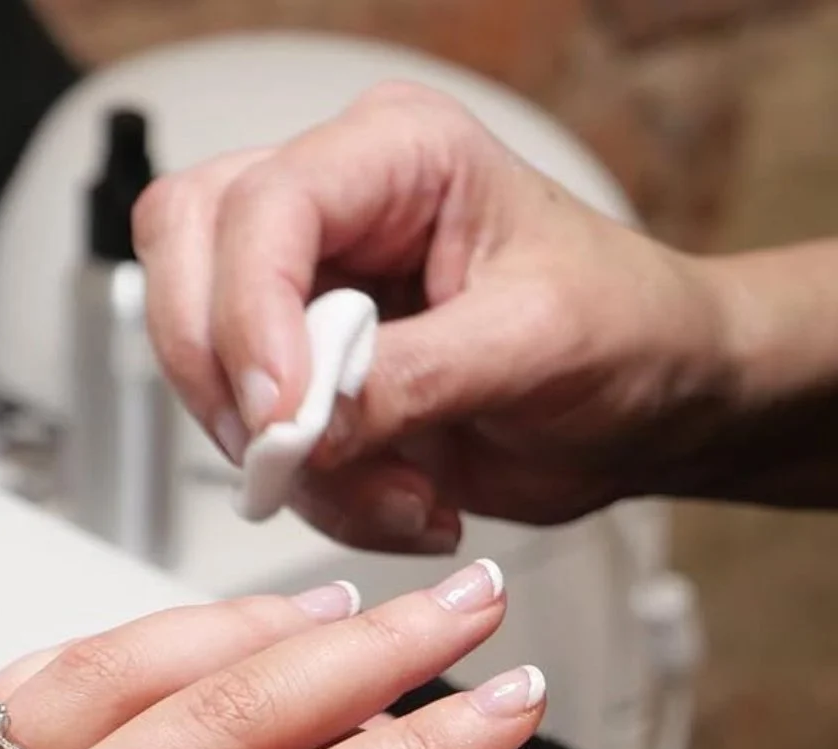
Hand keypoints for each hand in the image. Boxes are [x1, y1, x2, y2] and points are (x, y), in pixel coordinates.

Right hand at [135, 83, 729, 547]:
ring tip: (397, 493)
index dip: (249, 312)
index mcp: (398, 155)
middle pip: (188, 253)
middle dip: (224, 374)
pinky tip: (401, 500)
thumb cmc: (626, 333)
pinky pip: (255, 440)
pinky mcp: (310, 377)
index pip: (264, 206)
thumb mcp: (536, 344)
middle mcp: (338, 212)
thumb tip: (309, 425)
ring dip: (286, 456)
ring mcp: (311, 295)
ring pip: (203, 359)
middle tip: (288, 452)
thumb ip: (414, 377)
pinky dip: (316, 494)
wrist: (653, 402)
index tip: (283, 416)